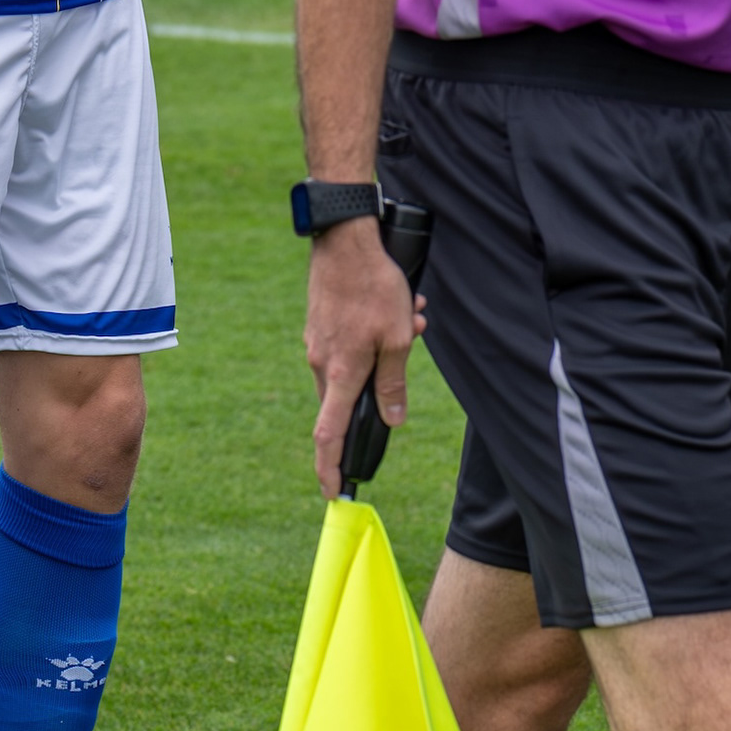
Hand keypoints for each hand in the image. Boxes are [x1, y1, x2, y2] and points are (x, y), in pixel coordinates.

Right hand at [303, 221, 421, 496]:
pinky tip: (398, 307)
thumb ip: (393, 383)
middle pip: (347, 397)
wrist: (344, 240)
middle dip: (382, 385)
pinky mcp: (319, 325)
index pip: (328, 435)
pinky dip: (373, 336)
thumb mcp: (398, 338)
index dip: (330, 467)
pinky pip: (346, 345)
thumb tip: (391, 419)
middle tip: (413, 342)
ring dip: (384, 352)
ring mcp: (316, 343)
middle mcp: (320, 363)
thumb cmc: (373, 287)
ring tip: (413, 318)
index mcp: (340, 373)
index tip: (334, 490)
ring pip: (352, 366)